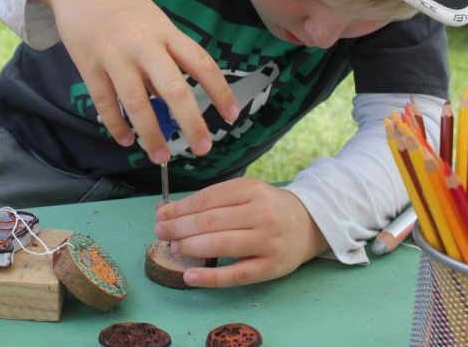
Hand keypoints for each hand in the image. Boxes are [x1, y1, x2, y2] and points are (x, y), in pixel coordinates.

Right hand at [32, 0, 238, 163]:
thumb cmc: (121, 3)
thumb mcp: (152, 21)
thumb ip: (164, 57)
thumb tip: (173, 101)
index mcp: (165, 31)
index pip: (201, 63)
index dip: (220, 91)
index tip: (232, 116)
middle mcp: (143, 44)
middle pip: (173, 88)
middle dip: (191, 122)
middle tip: (202, 148)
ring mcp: (114, 55)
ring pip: (136, 102)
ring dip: (151, 134)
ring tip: (161, 157)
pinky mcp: (88, 65)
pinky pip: (105, 102)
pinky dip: (116, 125)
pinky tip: (127, 140)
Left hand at [153, 177, 329, 286]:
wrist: (308, 224)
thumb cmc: (265, 207)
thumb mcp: (242, 193)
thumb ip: (208, 201)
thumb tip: (165, 211)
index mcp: (251, 190)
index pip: (207, 200)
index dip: (180, 209)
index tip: (160, 215)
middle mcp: (262, 214)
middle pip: (211, 221)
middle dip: (179, 228)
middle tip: (160, 232)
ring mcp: (268, 241)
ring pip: (221, 245)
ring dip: (191, 247)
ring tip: (173, 248)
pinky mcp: (271, 267)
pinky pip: (236, 275)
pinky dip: (210, 277)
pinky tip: (189, 276)